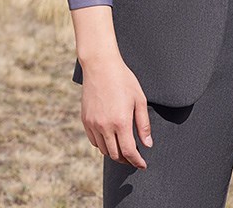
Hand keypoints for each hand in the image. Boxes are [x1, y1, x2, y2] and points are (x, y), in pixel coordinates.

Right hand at [80, 52, 152, 169]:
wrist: (101, 67)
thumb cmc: (124, 80)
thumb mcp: (140, 99)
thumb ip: (143, 124)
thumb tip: (147, 144)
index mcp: (121, 122)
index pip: (129, 151)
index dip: (137, 161)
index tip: (142, 165)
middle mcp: (105, 126)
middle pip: (115, 154)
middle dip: (126, 159)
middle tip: (134, 158)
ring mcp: (93, 125)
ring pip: (103, 150)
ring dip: (114, 153)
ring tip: (124, 150)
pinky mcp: (85, 121)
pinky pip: (94, 141)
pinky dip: (103, 145)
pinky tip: (110, 139)